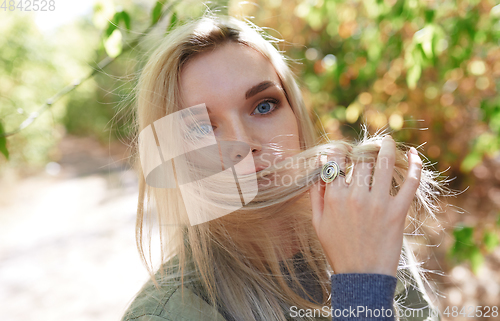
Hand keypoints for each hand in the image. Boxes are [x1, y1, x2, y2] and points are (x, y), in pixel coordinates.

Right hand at [309, 136, 422, 276]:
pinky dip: (415, 166)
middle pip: (361, 160)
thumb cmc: (337, 249)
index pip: (336, 161)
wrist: (361, 276)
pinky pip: (410, 183)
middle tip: (367, 146)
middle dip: (364, 149)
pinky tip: (414, 154)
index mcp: (334, 198)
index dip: (339, 150)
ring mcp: (379, 203)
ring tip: (387, 141)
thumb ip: (316, 193)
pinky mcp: (398, 212)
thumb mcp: (318, 222)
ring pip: (384, 164)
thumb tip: (320, 164)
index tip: (343, 149)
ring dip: (386, 148)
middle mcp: (356, 196)